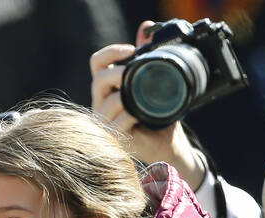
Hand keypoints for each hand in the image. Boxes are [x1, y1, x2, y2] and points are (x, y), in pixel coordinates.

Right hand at [89, 20, 204, 190]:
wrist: (167, 143)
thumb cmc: (158, 114)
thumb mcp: (153, 82)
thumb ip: (146, 57)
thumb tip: (145, 27)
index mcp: (108, 88)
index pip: (97, 63)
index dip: (111, 52)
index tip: (132, 49)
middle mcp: (101, 104)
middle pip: (98, 79)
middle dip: (118, 72)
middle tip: (138, 72)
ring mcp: (106, 122)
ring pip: (110, 101)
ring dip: (128, 94)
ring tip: (144, 96)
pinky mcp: (116, 137)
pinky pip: (121, 120)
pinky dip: (133, 114)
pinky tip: (144, 114)